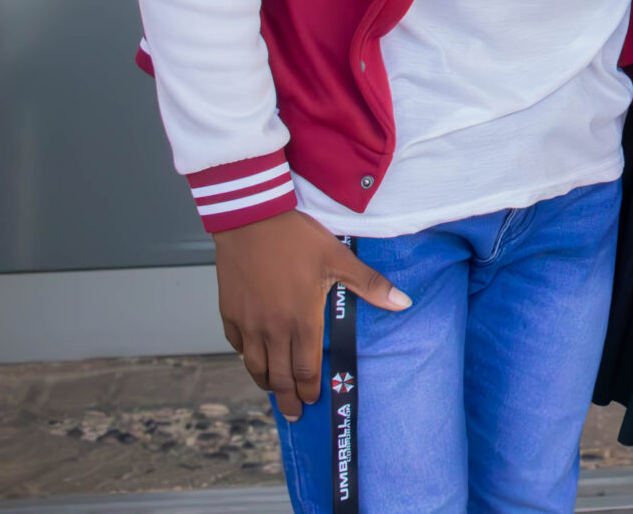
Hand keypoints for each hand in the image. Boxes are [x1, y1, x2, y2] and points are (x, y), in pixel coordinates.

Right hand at [213, 210, 408, 421]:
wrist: (252, 220)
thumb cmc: (297, 239)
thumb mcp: (339, 259)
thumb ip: (370, 286)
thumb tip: (403, 302)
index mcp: (301, 321)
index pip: (305, 369)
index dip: (309, 390)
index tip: (312, 401)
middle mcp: (272, 329)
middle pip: (279, 376)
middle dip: (288, 398)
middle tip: (293, 412)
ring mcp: (247, 323)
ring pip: (254, 365)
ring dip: (265, 381)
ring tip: (273, 390)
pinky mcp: (229, 313)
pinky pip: (236, 344)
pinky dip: (246, 355)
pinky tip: (253, 356)